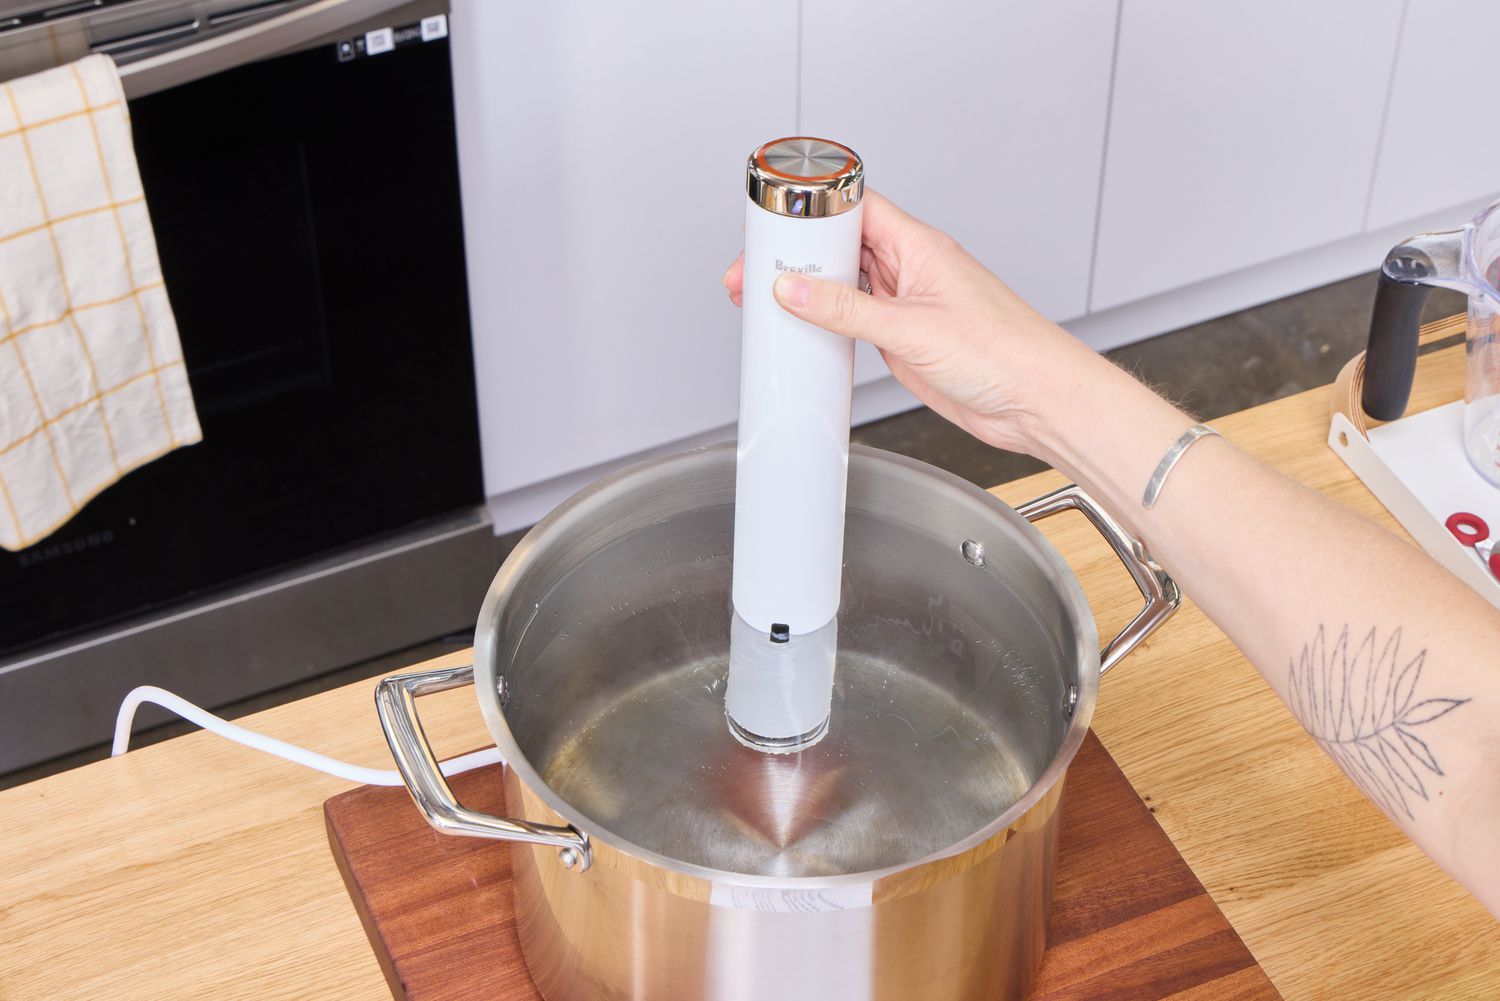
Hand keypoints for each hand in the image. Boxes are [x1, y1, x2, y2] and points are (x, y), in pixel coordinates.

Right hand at [723, 190, 1103, 455]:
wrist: (1037, 402)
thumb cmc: (1007, 354)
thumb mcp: (913, 330)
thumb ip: (848, 311)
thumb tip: (796, 289)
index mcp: (919, 247)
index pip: (854, 206)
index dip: (810, 209)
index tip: (772, 220)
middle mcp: (911, 270)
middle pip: (839, 245)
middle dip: (795, 254)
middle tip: (751, 270)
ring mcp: (906, 305)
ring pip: (843, 283)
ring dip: (807, 289)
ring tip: (762, 298)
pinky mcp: (903, 339)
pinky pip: (853, 321)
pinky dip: (825, 323)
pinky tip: (804, 330)